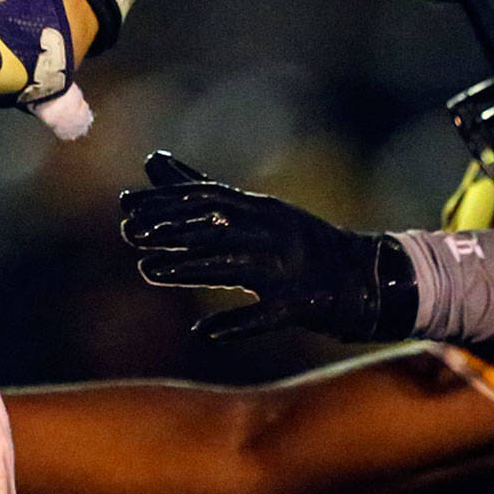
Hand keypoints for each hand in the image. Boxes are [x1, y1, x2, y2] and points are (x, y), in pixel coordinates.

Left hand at [121, 153, 419, 343]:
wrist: (366, 277)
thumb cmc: (298, 242)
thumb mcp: (252, 209)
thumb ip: (201, 187)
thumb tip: (152, 160)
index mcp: (259, 209)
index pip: (206, 197)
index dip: (166, 201)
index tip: (127, 206)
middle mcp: (273, 232)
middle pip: (215, 227)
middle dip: (171, 230)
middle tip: (131, 235)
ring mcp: (288, 268)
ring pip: (232, 266)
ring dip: (189, 268)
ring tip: (149, 271)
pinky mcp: (303, 305)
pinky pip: (266, 316)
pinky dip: (237, 324)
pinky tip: (206, 333)